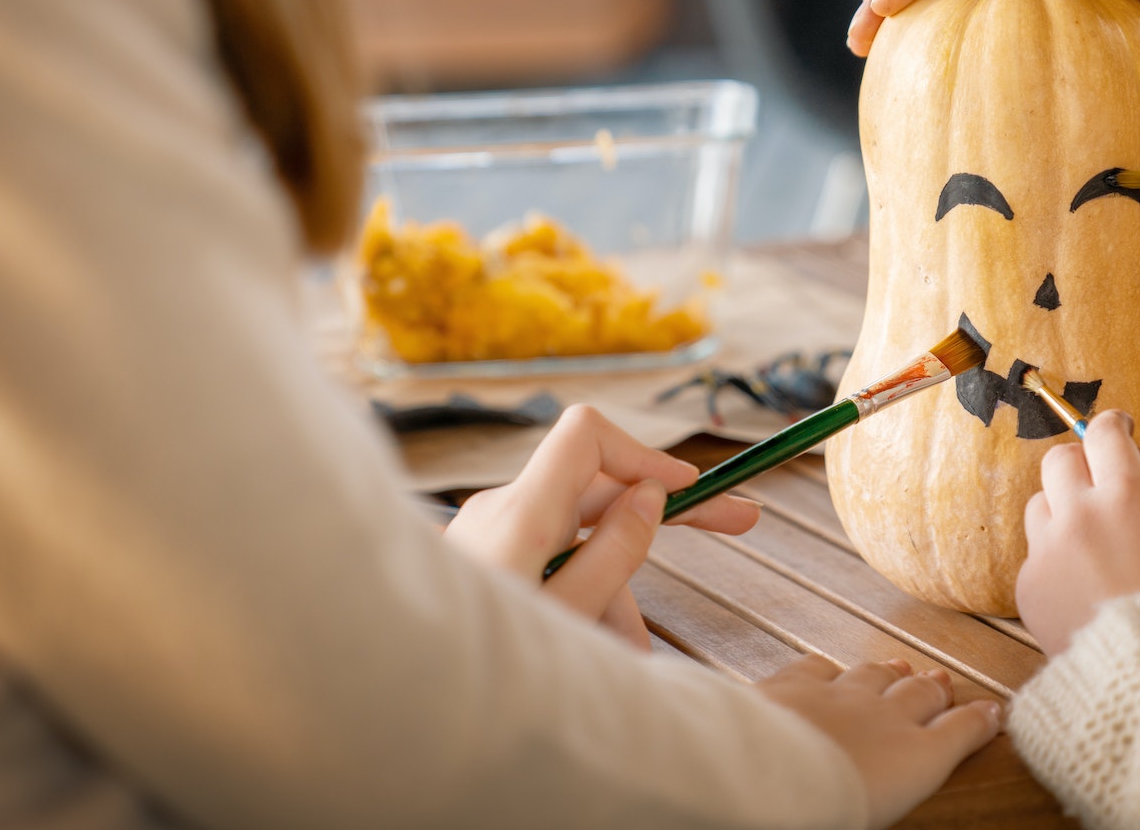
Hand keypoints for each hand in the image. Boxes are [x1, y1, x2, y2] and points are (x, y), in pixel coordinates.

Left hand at [444, 404, 760, 648]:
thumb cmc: (477, 673)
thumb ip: (615, 553)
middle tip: (740, 523)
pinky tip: (599, 649)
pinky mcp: (486, 561)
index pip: (588, 436)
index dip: (646, 454)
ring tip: (632, 655)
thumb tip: (650, 496)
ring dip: (617, 587)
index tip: (690, 489)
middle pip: (597, 490)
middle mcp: (502, 511)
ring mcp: (489, 536)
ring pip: (579, 538)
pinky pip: (551, 561)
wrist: (399, 703)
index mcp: (521, 513)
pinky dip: (582, 594)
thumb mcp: (568, 618)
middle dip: (661, 518)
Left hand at [759, 656, 1001, 827]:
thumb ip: (892, 792)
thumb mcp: (878, 817)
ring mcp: (841, 696)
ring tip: (900, 667)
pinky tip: (829, 670)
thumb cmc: (825, 818)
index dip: (979, 720)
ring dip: (890, 673)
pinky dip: (829, 671)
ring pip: (876, 675)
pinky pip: (820, 668)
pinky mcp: (796, 684)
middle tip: (941, 683)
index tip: (993, 711)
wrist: (767, 782)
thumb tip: (888, 788)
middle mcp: (887, 719)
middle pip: (922, 695)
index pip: (961, 731)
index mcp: (916, 760)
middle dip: (935, 690)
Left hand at [1014, 411, 1139, 655]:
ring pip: (1043, 503)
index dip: (1113, 427)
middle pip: (1061, 458)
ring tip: (1101, 547)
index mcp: (1127, 497)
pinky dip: (1058, 558)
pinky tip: (1088, 585)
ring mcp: (1047, 550)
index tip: (1120, 431)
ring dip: (1067, 511)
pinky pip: (1037, 552)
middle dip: (1085, 463)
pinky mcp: (1028, 584)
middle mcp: (1078, 515)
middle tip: (1107, 486)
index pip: (1103, 431)